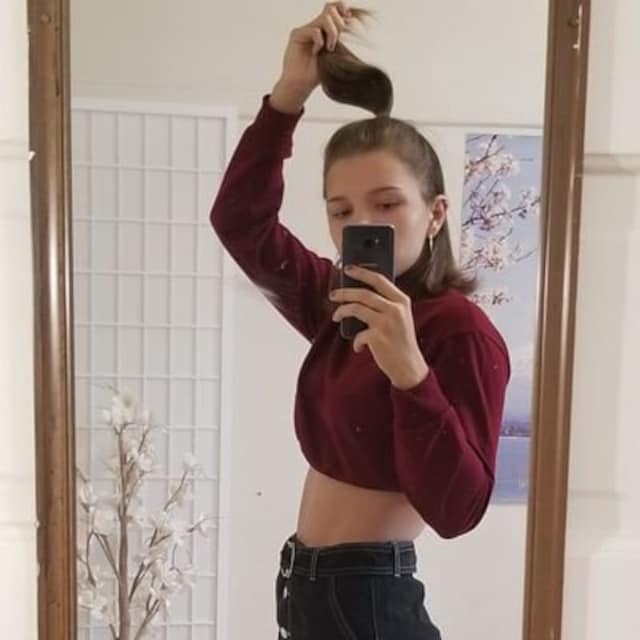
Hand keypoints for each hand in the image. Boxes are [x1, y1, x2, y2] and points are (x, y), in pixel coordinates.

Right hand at [270, 2, 352, 113]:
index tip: (349, 20)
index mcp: (325, 30)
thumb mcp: (335, 55)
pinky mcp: (297, 34)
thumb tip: (352, 21)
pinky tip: (316, 53)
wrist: (301, 85)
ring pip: (326, 17)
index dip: (343, 10)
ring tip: (329, 48)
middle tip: (336, 43)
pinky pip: (315, 30)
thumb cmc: (319, 74)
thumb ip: (340, 38)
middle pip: (331, 8)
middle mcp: (315, 27)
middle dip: (339, 25)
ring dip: (332, 33)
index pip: (335, 8)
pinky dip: (319, 42)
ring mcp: (305, 29)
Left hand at [330, 265, 429, 389]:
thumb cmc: (400, 341)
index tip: (347, 269)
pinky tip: (358, 347)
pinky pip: (358, 334)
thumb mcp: (400, 318)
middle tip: (333, 294)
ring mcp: (387, 323)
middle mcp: (396, 309)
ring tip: (335, 316)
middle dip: (345, 292)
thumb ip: (386, 305)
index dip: (362, 272)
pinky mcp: (379, 338)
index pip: (379, 280)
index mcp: (402, 301)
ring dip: (342, 311)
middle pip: (364, 293)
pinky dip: (356, 341)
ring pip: (356, 309)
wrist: (409, 366)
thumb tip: (359, 294)